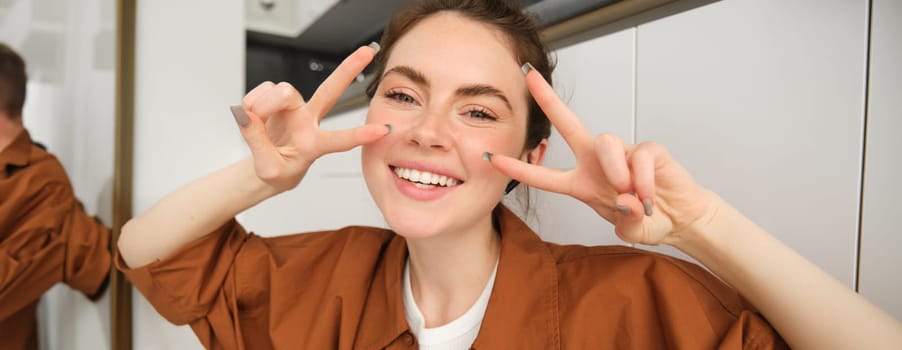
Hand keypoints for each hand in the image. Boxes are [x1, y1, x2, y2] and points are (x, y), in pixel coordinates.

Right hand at [231, 44, 389, 190]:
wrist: (266, 166)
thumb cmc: (276, 171)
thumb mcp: (268, 169)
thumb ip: (258, 142)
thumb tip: (249, 114)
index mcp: (316, 144)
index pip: (340, 140)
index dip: (360, 134)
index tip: (383, 130)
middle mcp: (310, 120)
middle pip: (330, 90)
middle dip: (348, 69)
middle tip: (368, 50)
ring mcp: (295, 106)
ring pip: (282, 91)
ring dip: (263, 105)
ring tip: (255, 123)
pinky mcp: (277, 97)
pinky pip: (262, 91)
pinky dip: (252, 103)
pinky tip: (252, 116)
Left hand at [486, 67, 715, 245]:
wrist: (680, 217)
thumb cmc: (646, 219)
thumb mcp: (629, 229)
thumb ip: (625, 222)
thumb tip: (626, 201)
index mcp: (581, 183)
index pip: (543, 176)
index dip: (518, 169)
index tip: (491, 158)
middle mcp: (597, 162)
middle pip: (568, 124)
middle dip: (548, 100)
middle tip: (529, 77)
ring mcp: (622, 153)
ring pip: (604, 143)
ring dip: (614, 170)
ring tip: (627, 194)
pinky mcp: (648, 150)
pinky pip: (639, 157)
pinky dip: (643, 181)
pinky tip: (650, 197)